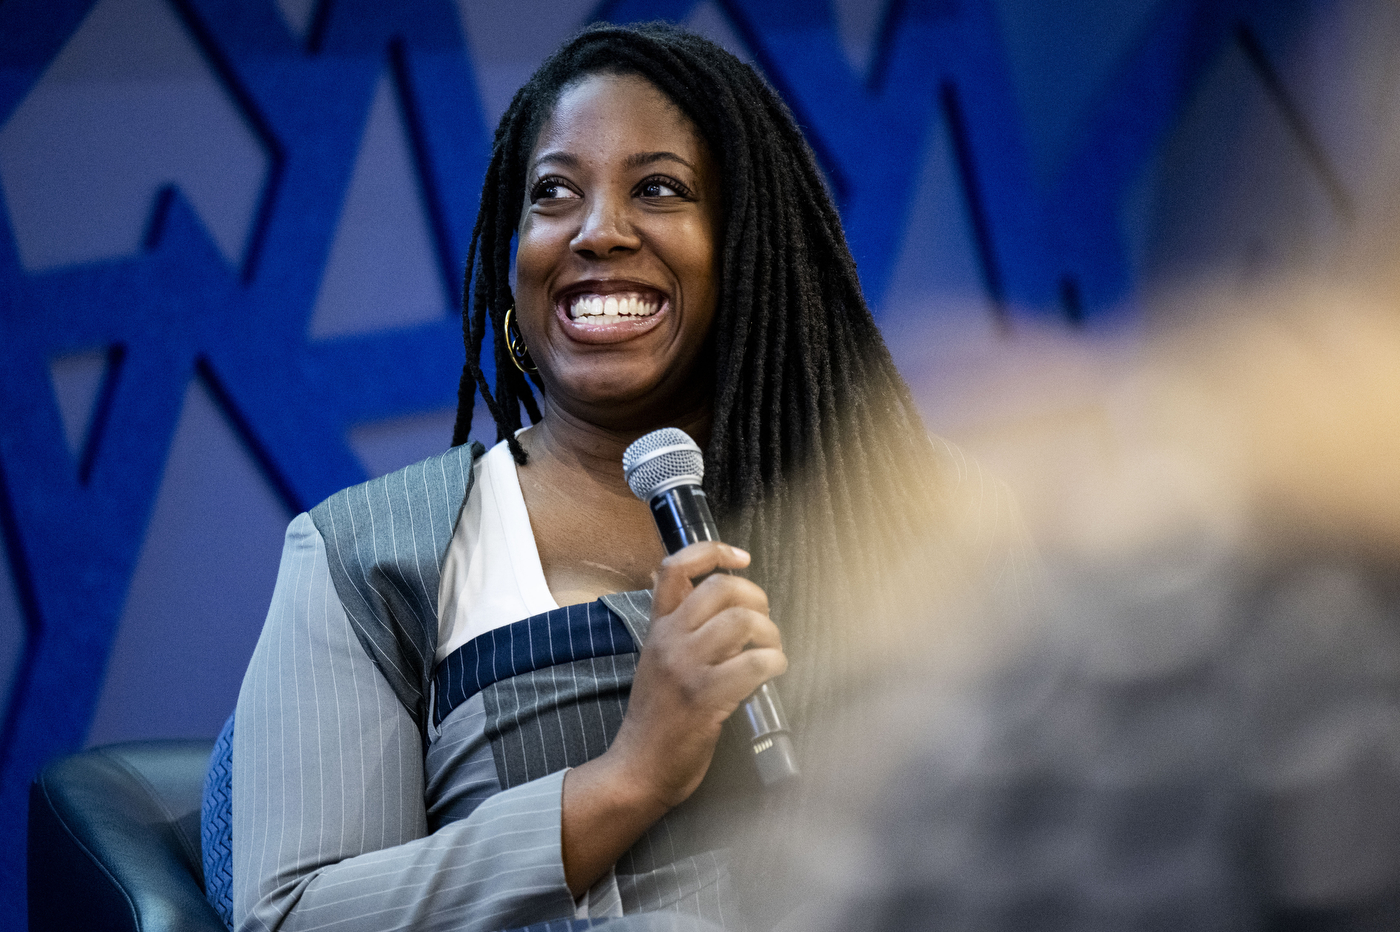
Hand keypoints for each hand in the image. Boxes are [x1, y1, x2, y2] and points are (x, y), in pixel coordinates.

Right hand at [613, 540, 786, 807]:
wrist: (637, 769)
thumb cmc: (657, 721)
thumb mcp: (659, 664)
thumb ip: (683, 634)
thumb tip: (728, 609)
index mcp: (657, 629)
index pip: (675, 568)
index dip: (712, 551)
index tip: (741, 558)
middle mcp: (668, 641)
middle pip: (720, 588)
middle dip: (756, 598)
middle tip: (763, 623)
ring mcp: (685, 668)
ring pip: (742, 621)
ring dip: (770, 633)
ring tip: (771, 651)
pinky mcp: (704, 697)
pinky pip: (754, 664)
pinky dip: (774, 662)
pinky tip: (773, 672)